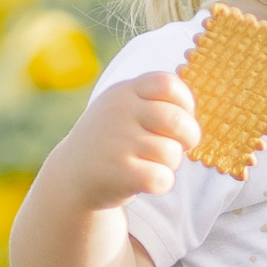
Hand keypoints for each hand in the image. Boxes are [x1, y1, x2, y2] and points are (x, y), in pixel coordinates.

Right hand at [51, 74, 199, 208]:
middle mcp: (119, 112)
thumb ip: (155, 102)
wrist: (72, 174)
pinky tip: (147, 181)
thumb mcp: (124, 108)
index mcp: (124, 91)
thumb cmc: (112, 140)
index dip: (185, 103)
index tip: (180, 117)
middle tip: (180, 146)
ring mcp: (117, 141)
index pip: (168, 84)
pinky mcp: (119, 172)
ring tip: (152, 163)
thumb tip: (194, 116)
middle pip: (177, 120)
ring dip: (170, 163)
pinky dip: (162, 183)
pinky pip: (162, 178)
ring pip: (171, 152)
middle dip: (189, 136)